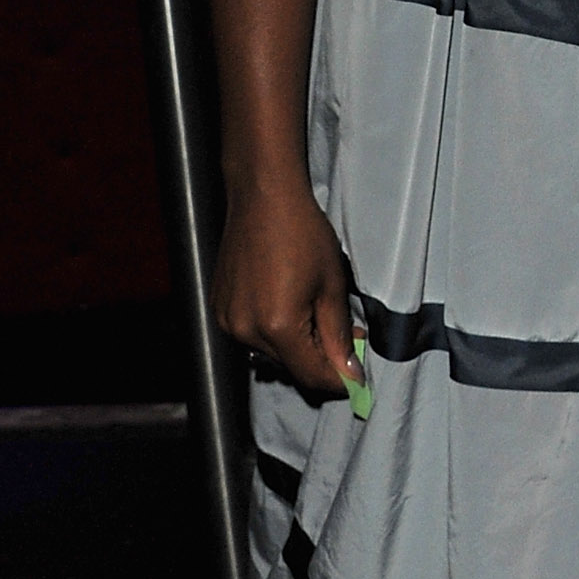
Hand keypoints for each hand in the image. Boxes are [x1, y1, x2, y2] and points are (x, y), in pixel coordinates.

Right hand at [213, 184, 355, 392]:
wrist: (263, 197)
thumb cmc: (303, 234)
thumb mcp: (332, 286)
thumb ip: (338, 335)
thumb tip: (350, 373)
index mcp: (277, 327)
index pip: (311, 376)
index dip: (339, 382)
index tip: (358, 378)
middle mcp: (245, 331)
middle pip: (290, 368)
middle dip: (321, 360)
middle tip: (348, 336)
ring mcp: (228, 321)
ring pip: (271, 354)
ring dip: (297, 346)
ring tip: (318, 315)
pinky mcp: (220, 308)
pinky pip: (253, 335)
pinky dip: (275, 331)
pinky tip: (291, 305)